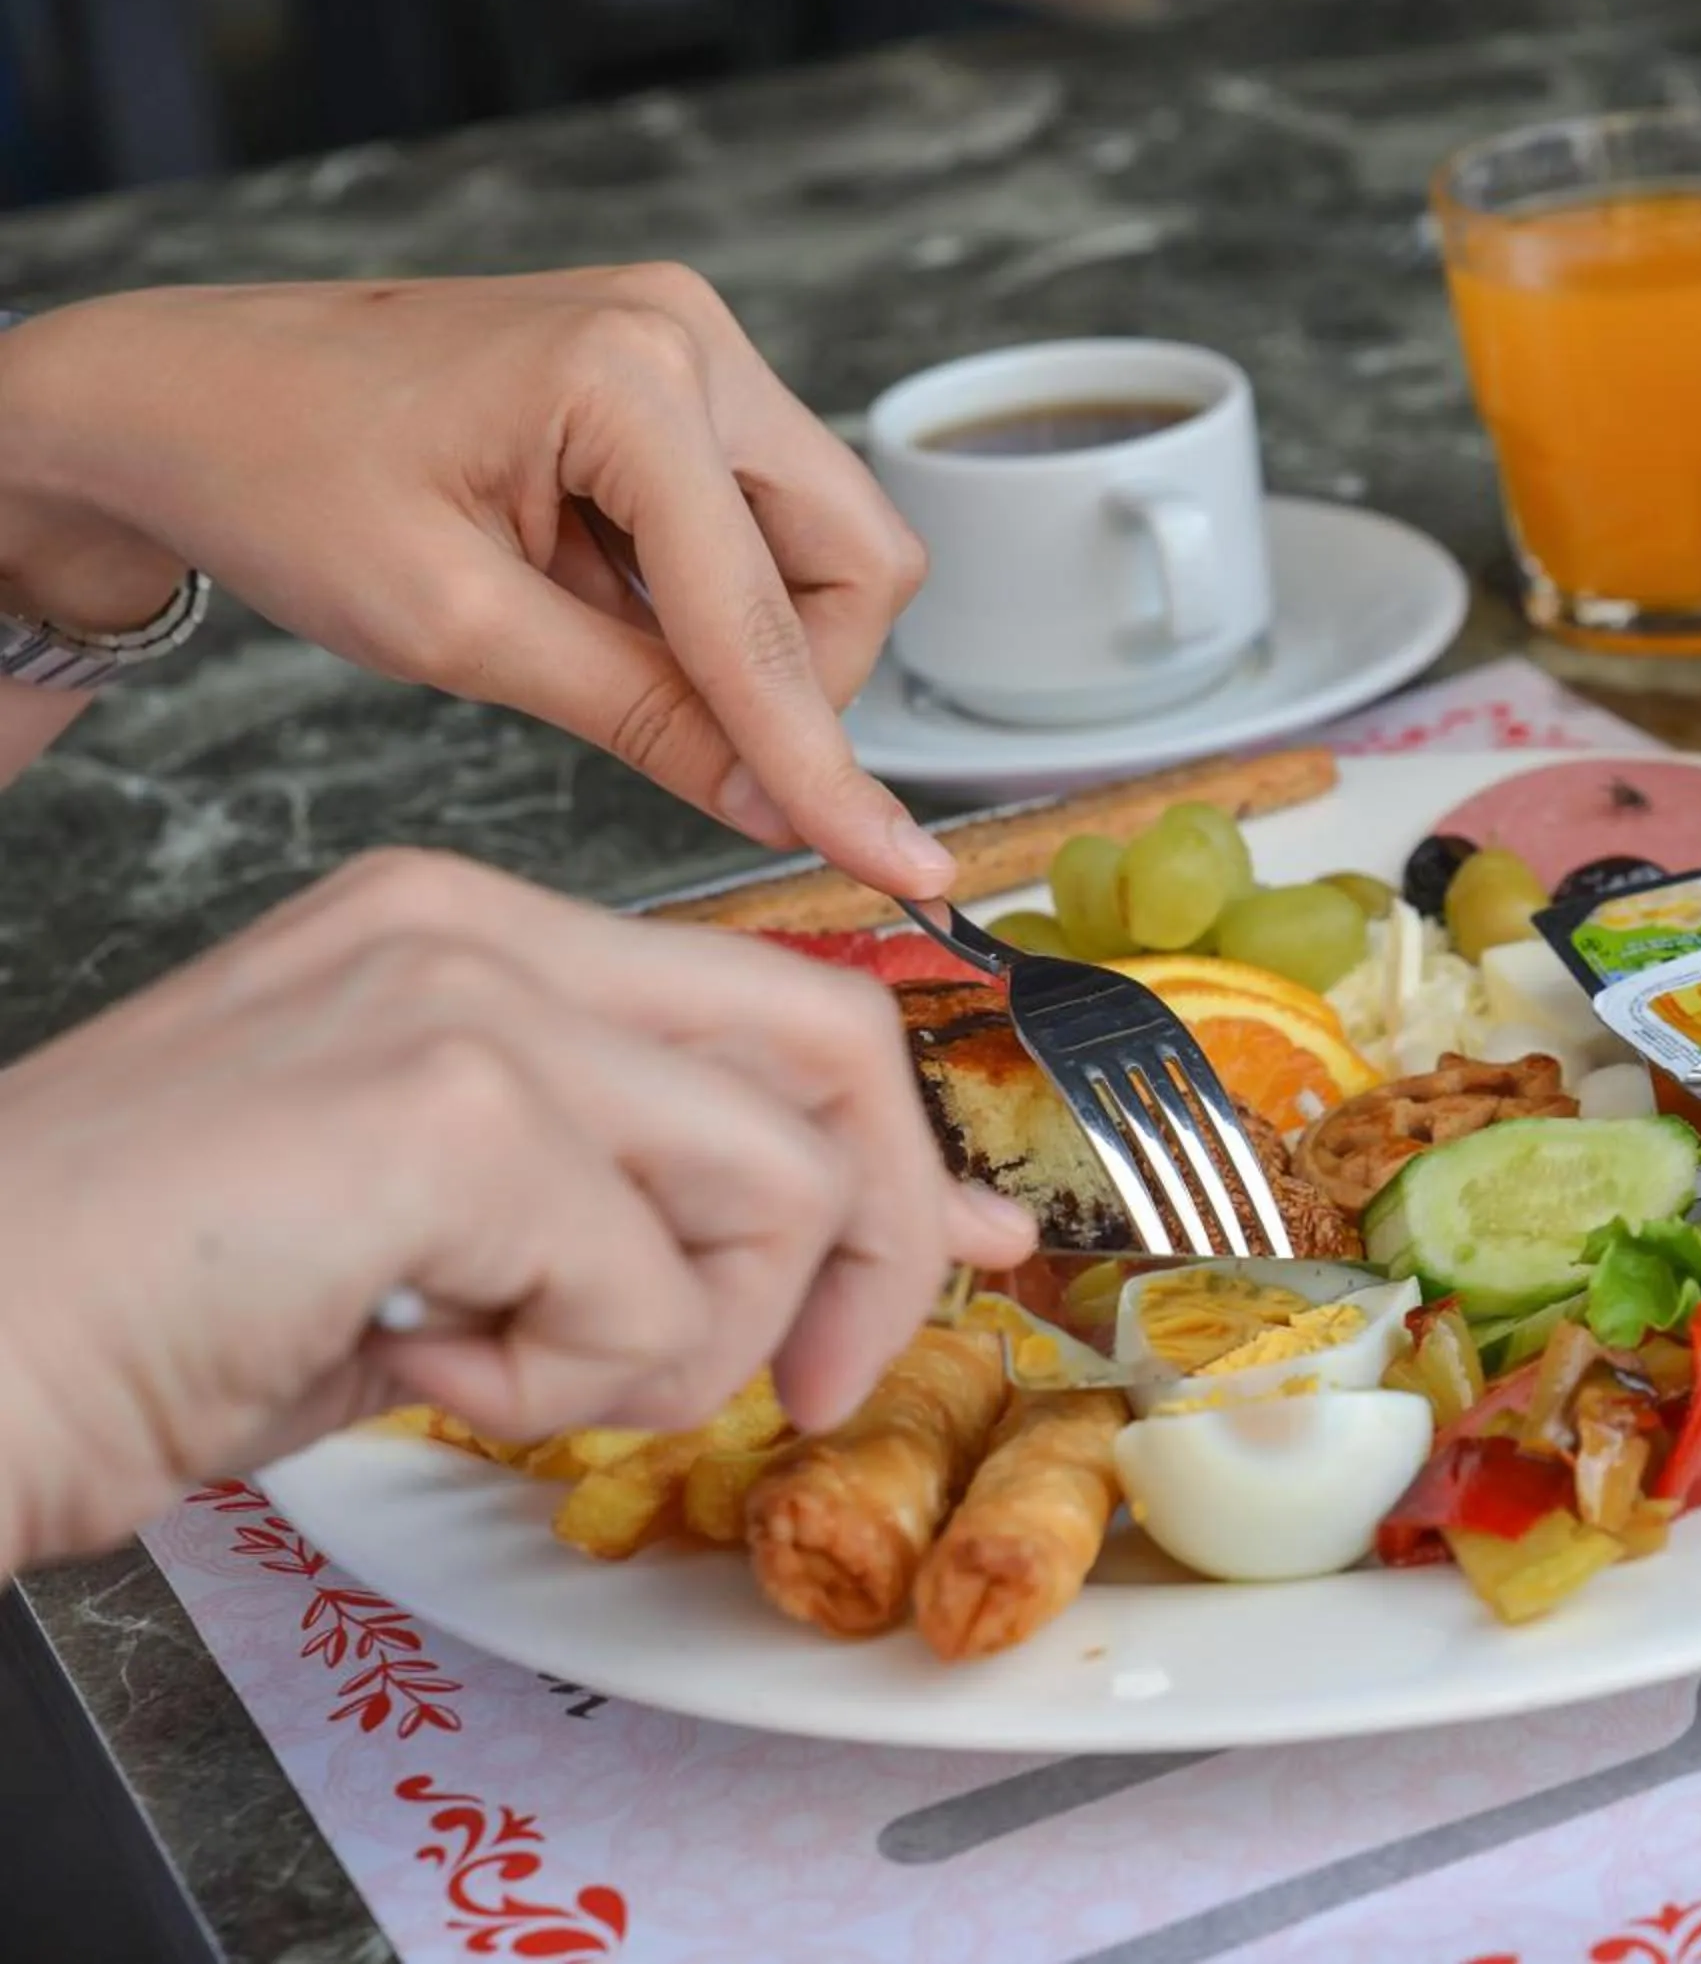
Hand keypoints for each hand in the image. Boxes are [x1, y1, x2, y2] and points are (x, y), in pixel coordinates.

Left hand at [0, 268, 954, 894]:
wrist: (186, 395)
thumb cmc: (279, 480)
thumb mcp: (453, 631)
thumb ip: (640, 716)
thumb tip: (778, 807)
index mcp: (628, 374)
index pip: (769, 616)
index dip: (824, 759)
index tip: (898, 866)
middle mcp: (689, 334)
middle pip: (856, 561)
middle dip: (796, 672)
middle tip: (669, 718)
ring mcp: (690, 345)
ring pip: (827, 546)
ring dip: (746, 633)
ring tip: (590, 633)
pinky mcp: (678, 376)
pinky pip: (762, 520)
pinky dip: (707, 595)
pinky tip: (594, 591)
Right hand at [0, 850, 1034, 1573]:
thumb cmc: (132, 1309)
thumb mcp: (424, 1231)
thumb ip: (614, 1209)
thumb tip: (813, 1261)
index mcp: (468, 932)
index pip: (779, 997)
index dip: (900, 1144)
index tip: (959, 1253)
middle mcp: (476, 926)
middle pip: (833, 1043)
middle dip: (877, 1236)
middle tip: (810, 1381)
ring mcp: (461, 996)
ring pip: (770, 1183)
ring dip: (679, 1345)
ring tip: (498, 1368)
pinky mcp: (445, 1107)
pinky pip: (655, 1286)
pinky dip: (574, 1384)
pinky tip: (421, 1368)